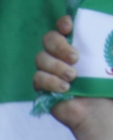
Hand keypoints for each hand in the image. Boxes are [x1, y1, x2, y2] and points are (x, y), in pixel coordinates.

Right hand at [37, 16, 112, 134]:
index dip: (62, 24)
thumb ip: (107, 47)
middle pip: (48, 39)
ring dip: (57, 66)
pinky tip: (65, 88)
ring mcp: (48, 71)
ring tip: (73, 76)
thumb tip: (108, 36)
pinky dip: (51, 82)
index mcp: (75, 45)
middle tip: (76, 58)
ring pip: (41, 59)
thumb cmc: (105, 86)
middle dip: (59, 46)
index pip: (62, 27)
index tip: (69, 28)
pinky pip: (37, 79)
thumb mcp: (110, 62)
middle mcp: (59, 55)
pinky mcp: (41, 88)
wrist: (98, 111)